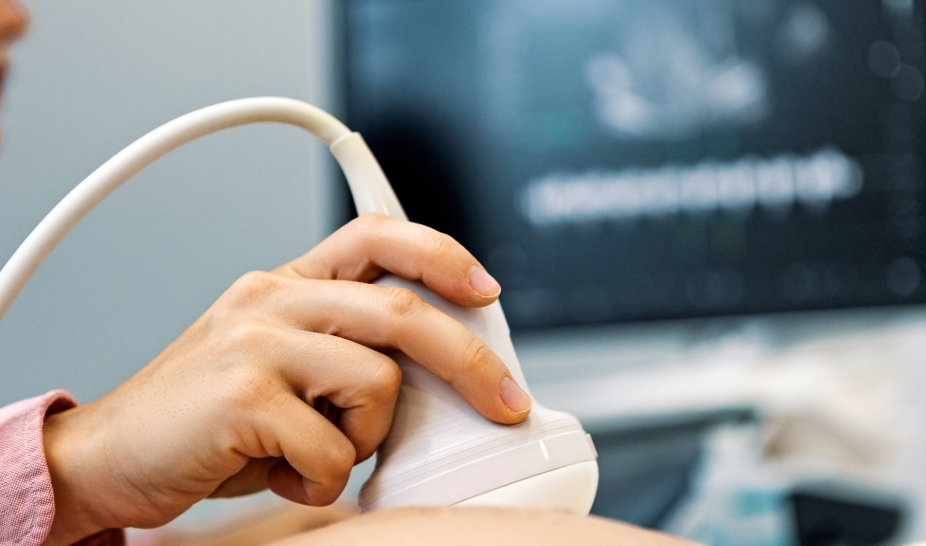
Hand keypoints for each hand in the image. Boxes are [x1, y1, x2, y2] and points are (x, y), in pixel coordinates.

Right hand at [40, 213, 530, 544]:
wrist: (108, 456)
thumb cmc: (204, 419)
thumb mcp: (275, 363)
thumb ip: (339, 350)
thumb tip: (433, 371)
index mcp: (284, 285)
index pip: (375, 236)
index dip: (440, 254)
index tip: (485, 288)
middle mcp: (271, 299)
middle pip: (403, 309)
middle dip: (470, 360)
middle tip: (502, 401)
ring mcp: (256, 343)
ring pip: (378, 382)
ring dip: (365, 436)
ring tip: (318, 452)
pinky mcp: (243, 395)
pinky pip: (334, 447)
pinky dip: (323, 478)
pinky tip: (285, 475)